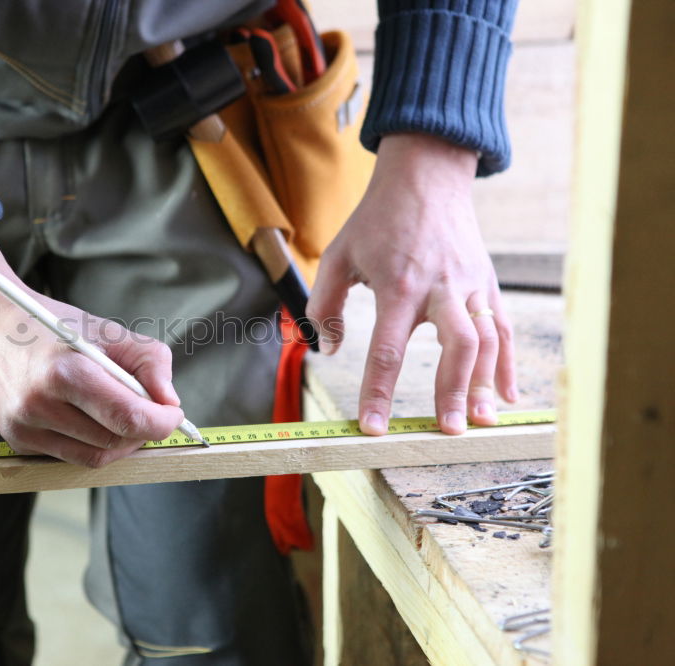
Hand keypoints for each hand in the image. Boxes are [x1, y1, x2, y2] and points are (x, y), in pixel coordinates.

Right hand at [0, 219, 184, 466]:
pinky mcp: (17, 441)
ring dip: (120, 440)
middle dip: (143, 430)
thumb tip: (169, 401)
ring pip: (95, 456)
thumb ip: (149, 360)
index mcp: (65, 372)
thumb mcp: (104, 329)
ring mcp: (24, 428)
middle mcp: (39, 406)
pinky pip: (71, 456)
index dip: (161, 422)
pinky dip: (92, 442)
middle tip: (151, 410)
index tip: (173, 413)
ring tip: (122, 413)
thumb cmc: (47, 325)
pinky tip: (89, 417)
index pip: (128, 418)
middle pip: (115, 440)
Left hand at [307, 133, 516, 435]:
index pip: (387, 351)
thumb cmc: (378, 219)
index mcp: (398, 286)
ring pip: (488, 339)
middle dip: (452, 391)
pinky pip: (503, 327)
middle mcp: (441, 288)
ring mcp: (471, 285)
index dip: (378, 393)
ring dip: (485, 383)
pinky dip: (507, 363)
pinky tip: (505, 395)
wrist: (426, 176)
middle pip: (456, 346)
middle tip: (447, 429)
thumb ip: (325, 305)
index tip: (374, 428)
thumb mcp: (339, 255)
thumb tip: (328, 350)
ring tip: (480, 422)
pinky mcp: (488, 282)